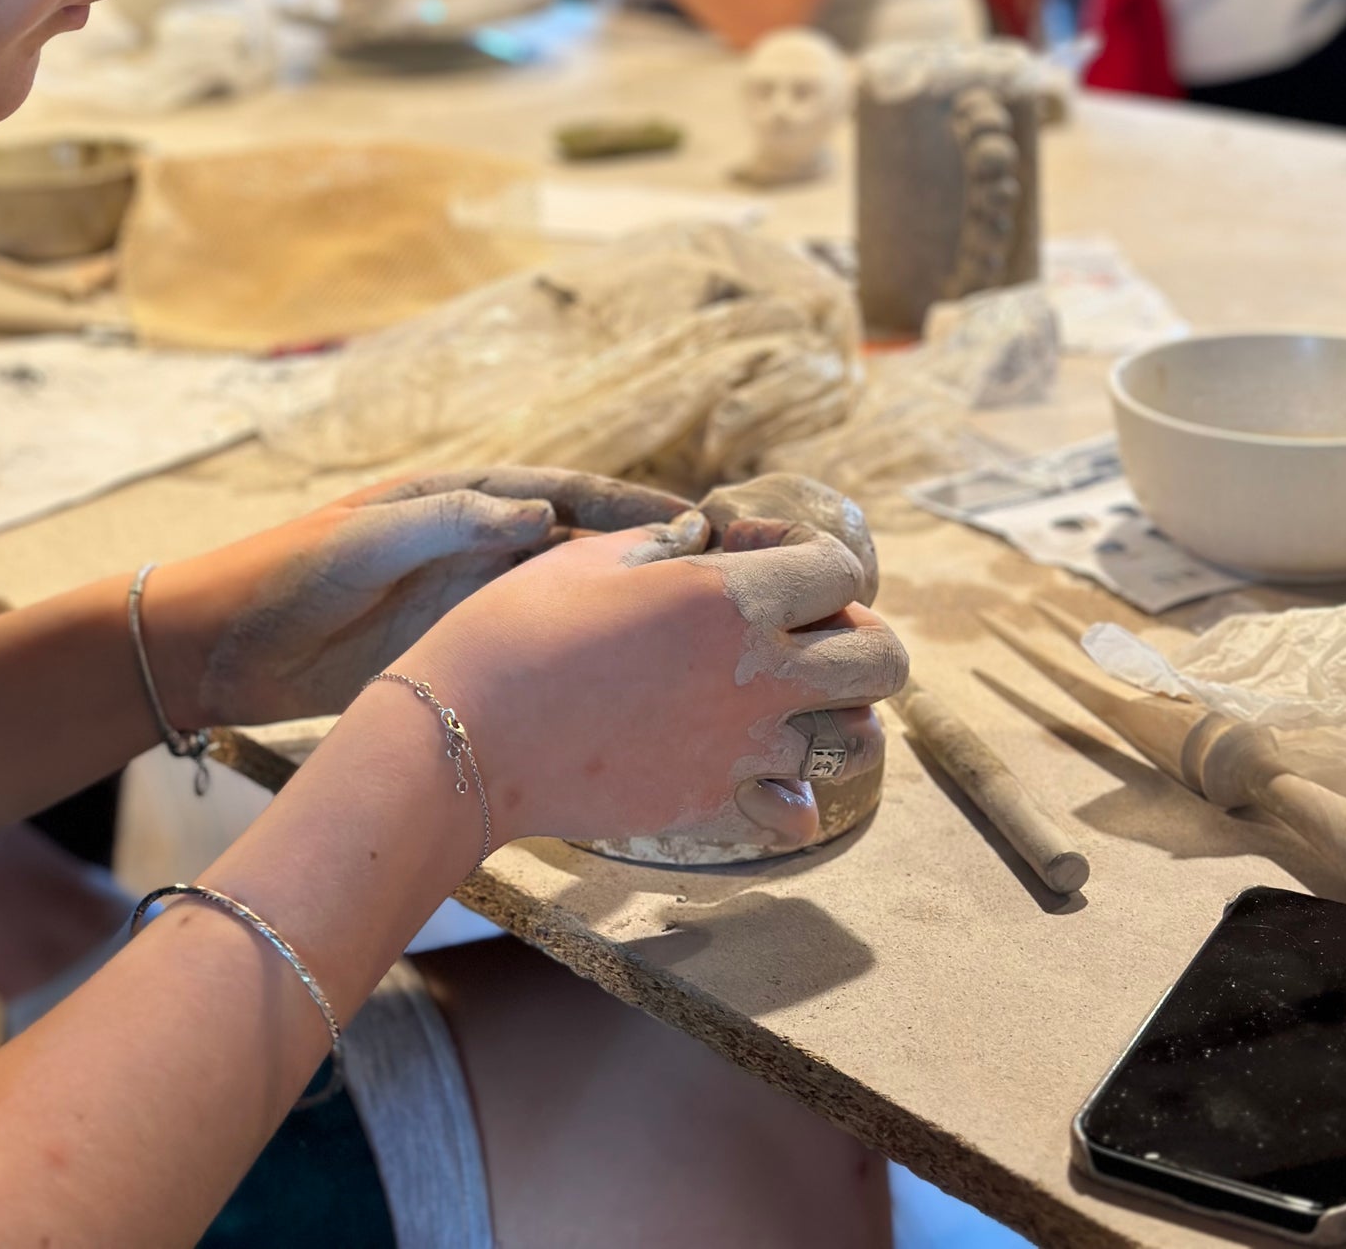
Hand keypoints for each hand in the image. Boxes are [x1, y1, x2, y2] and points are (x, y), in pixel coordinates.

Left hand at [143, 468, 687, 729]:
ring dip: (644, 621)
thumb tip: (540, 514)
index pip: (572, 497)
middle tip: (740, 588)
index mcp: (469, 500)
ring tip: (713, 646)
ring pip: (583, 607)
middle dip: (666, 565)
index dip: (640, 512)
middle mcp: (488, 547)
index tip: (707, 528)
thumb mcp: (370, 537)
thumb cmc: (290, 570)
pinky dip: (597, 670)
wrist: (223, 645)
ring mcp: (481, 604)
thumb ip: (452, 519)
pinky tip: (647, 696)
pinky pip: (547, 658)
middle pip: (595, 550)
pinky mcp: (467, 656)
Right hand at [400, 516, 908, 852]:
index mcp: (730, 599)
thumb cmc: (516, 630)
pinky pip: (793, 806)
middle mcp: (753, 676)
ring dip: (829, 711)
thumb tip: (704, 539)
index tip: (773, 562)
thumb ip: (668, 545)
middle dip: (861, 638)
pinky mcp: (710, 803)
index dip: (817, 560)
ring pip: (851, 738)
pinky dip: (791, 792)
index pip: (839, 571)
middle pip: (882, 662)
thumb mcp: (593, 557)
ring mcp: (738, 748)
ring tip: (779, 696)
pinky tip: (757, 768)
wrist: (463, 739)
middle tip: (807, 632)